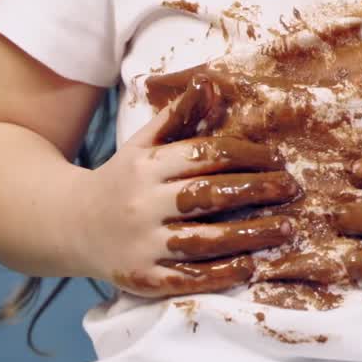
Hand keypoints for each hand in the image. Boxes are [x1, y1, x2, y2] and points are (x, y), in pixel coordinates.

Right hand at [79, 74, 301, 296]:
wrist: (69, 224)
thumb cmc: (122, 177)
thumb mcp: (144, 143)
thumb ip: (179, 116)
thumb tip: (210, 83)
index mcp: (147, 165)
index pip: (205, 155)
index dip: (247, 155)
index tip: (278, 160)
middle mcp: (144, 203)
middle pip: (209, 195)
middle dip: (257, 190)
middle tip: (293, 189)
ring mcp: (143, 243)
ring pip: (205, 239)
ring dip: (251, 234)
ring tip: (287, 228)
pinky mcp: (144, 278)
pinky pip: (188, 277)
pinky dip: (221, 273)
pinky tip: (250, 265)